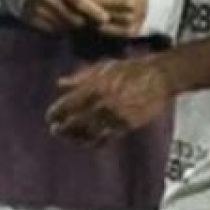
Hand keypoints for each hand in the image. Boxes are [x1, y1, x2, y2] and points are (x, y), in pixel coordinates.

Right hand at [22, 0, 110, 33]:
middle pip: (74, 19)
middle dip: (86, 22)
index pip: (80, 2)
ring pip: (65, 27)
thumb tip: (108, 3)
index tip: (106, 18)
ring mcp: (38, 9)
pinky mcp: (32, 18)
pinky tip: (61, 21)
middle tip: (94, 22)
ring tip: (76, 19)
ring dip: (73, 26)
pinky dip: (60, 29)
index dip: (94, 12)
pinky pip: (52, 30)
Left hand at [46, 57, 174, 143]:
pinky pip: (106, 138)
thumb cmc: (130, 70)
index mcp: (92, 88)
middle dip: (62, 130)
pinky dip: (96, 141)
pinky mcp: (126, 125)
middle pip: (73, 124)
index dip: (55, 114)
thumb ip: (80, 77)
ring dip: (76, 138)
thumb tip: (60, 83)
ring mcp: (113, 116)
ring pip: (88, 134)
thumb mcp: (102, 68)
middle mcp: (100, 103)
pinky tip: (91, 140)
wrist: (158, 77)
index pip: (66, 105)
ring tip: (72, 138)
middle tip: (56, 131)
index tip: (51, 118)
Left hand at [74, 0, 148, 36]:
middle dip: (77, 1)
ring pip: (97, 17)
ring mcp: (130, 17)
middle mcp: (128, 0)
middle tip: (64, 0)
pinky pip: (106, 30)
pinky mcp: (130, 30)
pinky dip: (94, 26)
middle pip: (93, 3)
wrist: (154, 1)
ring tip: (73, 11)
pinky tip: (87, 21)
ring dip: (84, 15)